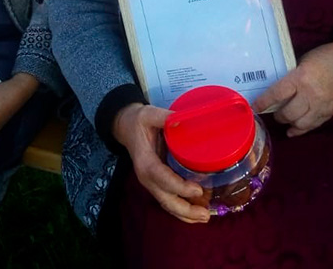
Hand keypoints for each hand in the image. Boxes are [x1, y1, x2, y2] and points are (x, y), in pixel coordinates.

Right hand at [113, 103, 208, 223]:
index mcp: (145, 161)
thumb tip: (182, 120)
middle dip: (185, 210)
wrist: (127, 128)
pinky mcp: (156, 184)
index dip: (179, 186)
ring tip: (204, 217)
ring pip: (167, 204)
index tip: (197, 190)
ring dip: (185, 214)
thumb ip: (164, 117)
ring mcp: (151, 183)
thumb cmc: (139, 121)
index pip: (161, 177)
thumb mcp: (150, 114)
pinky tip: (196, 213)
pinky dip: (182, 210)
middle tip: (205, 214)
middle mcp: (147, 177)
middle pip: (165, 199)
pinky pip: (168, 200)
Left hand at [253, 39, 332, 137]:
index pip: (278, 94)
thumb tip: (275, 91)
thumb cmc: (326, 57)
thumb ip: (292, 77)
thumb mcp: (304, 61)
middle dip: (277, 114)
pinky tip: (293, 130)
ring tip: (284, 118)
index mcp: (302, 77)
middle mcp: (311, 95)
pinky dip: (300, 130)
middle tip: (272, 110)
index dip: (263, 102)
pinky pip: (312, 126)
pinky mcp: (329, 113)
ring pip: (299, 124)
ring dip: (288, 123)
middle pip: (287, 113)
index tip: (253, 107)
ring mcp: (322, 106)